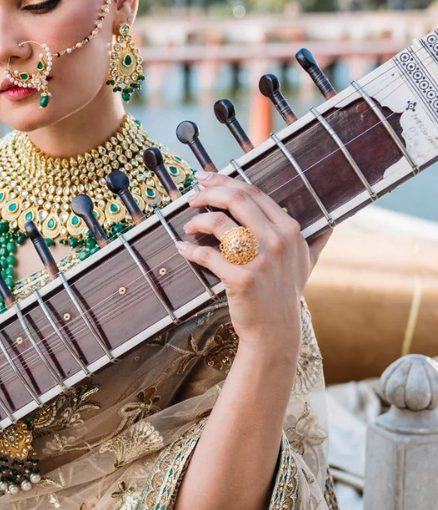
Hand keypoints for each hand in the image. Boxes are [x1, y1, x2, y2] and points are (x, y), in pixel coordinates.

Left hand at [175, 171, 329, 352]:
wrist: (275, 330)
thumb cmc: (286, 293)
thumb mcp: (308, 262)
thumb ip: (317, 239)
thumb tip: (329, 224)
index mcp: (289, 229)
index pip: (253, 192)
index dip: (225, 181)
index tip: (206, 179)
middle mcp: (277, 240)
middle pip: (235, 199)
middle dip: (208, 193)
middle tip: (192, 197)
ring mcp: (259, 260)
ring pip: (219, 223)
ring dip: (196, 221)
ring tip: (188, 227)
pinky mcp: (240, 279)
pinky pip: (206, 255)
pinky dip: (189, 249)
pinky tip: (182, 248)